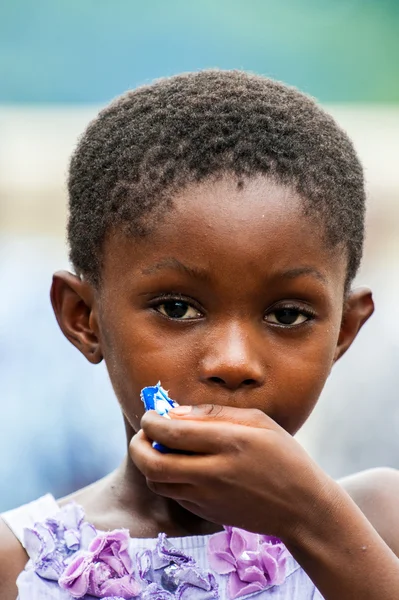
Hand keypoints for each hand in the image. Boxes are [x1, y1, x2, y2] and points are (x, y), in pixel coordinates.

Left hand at [129, 404, 332, 540]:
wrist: (302, 509)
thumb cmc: (284, 457)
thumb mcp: (258, 422)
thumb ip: (215, 413)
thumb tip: (175, 411)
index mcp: (228, 443)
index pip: (171, 431)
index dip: (151, 421)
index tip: (150, 414)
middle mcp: (213, 473)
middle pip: (153, 463)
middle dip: (138, 445)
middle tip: (144, 434)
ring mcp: (207, 498)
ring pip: (157, 482)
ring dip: (149, 463)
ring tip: (161, 449)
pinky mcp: (206, 514)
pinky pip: (172, 495)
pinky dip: (167, 478)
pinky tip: (181, 466)